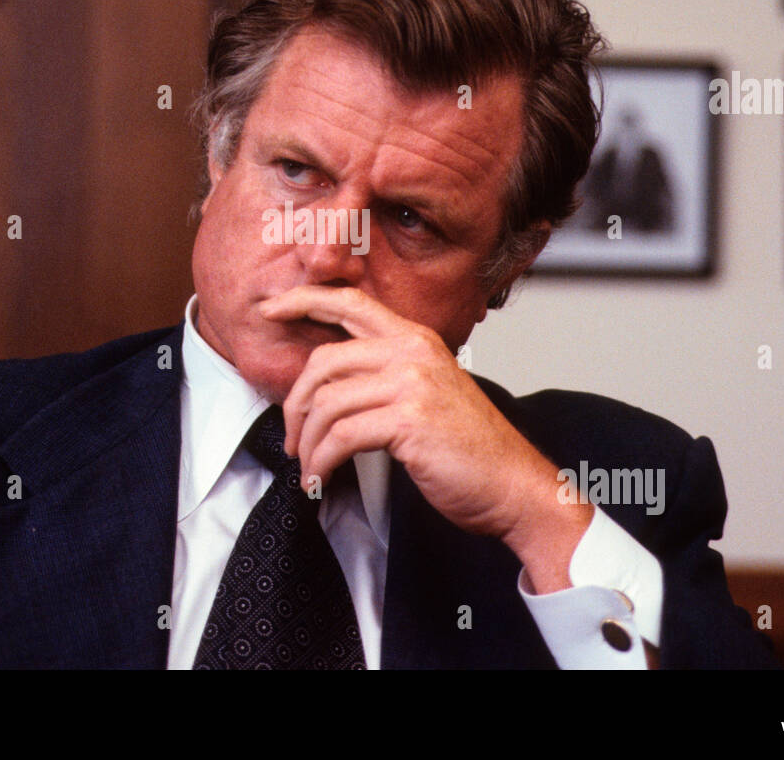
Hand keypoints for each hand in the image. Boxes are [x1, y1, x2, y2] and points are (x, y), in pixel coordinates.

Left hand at [259, 285, 591, 591]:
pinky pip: (340, 435)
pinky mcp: (408, 421)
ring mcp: (412, 384)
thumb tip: (328, 385)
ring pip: (327, 403)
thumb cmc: (469, 447)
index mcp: (416, 339)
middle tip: (292, 437)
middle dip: (296, 403)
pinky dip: (322, 461)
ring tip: (309, 466)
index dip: (304, 299)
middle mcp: (413, 352)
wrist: (513, 484)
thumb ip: (387, 376)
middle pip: (324, 360)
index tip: (270, 308)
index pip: (350, 302)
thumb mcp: (428, 392)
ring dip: (308, 442)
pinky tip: (322, 478)